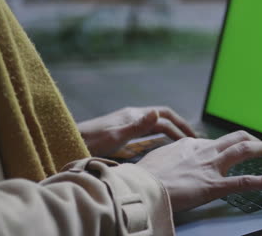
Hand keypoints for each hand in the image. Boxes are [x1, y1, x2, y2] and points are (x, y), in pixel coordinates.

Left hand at [77, 106, 195, 156]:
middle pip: (162, 119)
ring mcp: (127, 124)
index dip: (180, 125)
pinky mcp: (121, 133)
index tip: (192, 138)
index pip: (165, 116)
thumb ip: (137, 126)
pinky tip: (160, 148)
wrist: (69, 142)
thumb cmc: (90, 142)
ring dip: (170, 132)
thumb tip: (157, 113)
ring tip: (181, 144)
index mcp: (134, 115)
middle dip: (179, 128)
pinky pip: (146, 134)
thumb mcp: (115, 136)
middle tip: (192, 142)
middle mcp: (133, 117)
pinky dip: (158, 138)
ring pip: (155, 126)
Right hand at [137, 131, 261, 211]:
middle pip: (234, 138)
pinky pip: (246, 182)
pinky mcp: (215, 185)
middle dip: (250, 139)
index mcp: (189, 145)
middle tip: (261, 144)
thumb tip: (169, 159)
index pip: (213, 142)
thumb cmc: (145, 176)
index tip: (229, 151)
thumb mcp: (156, 158)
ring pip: (243, 150)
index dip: (224, 147)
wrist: (142, 187)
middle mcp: (203, 151)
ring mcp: (211, 167)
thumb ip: (169, 156)